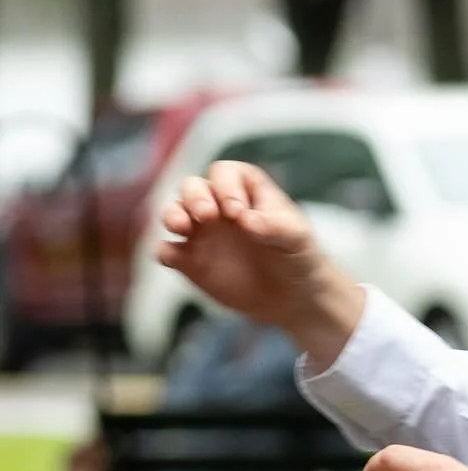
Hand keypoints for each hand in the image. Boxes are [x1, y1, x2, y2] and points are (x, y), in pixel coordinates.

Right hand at [154, 162, 364, 364]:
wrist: (294, 297)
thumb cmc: (298, 256)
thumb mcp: (297, 238)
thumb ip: (275, 226)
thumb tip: (246, 220)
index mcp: (243, 189)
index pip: (225, 173)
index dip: (227, 187)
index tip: (238, 212)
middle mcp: (216, 204)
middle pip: (192, 187)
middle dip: (195, 197)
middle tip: (207, 216)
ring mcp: (201, 233)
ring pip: (174, 213)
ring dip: (172, 216)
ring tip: (182, 227)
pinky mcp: (190, 262)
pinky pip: (168, 252)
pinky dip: (166, 252)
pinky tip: (173, 258)